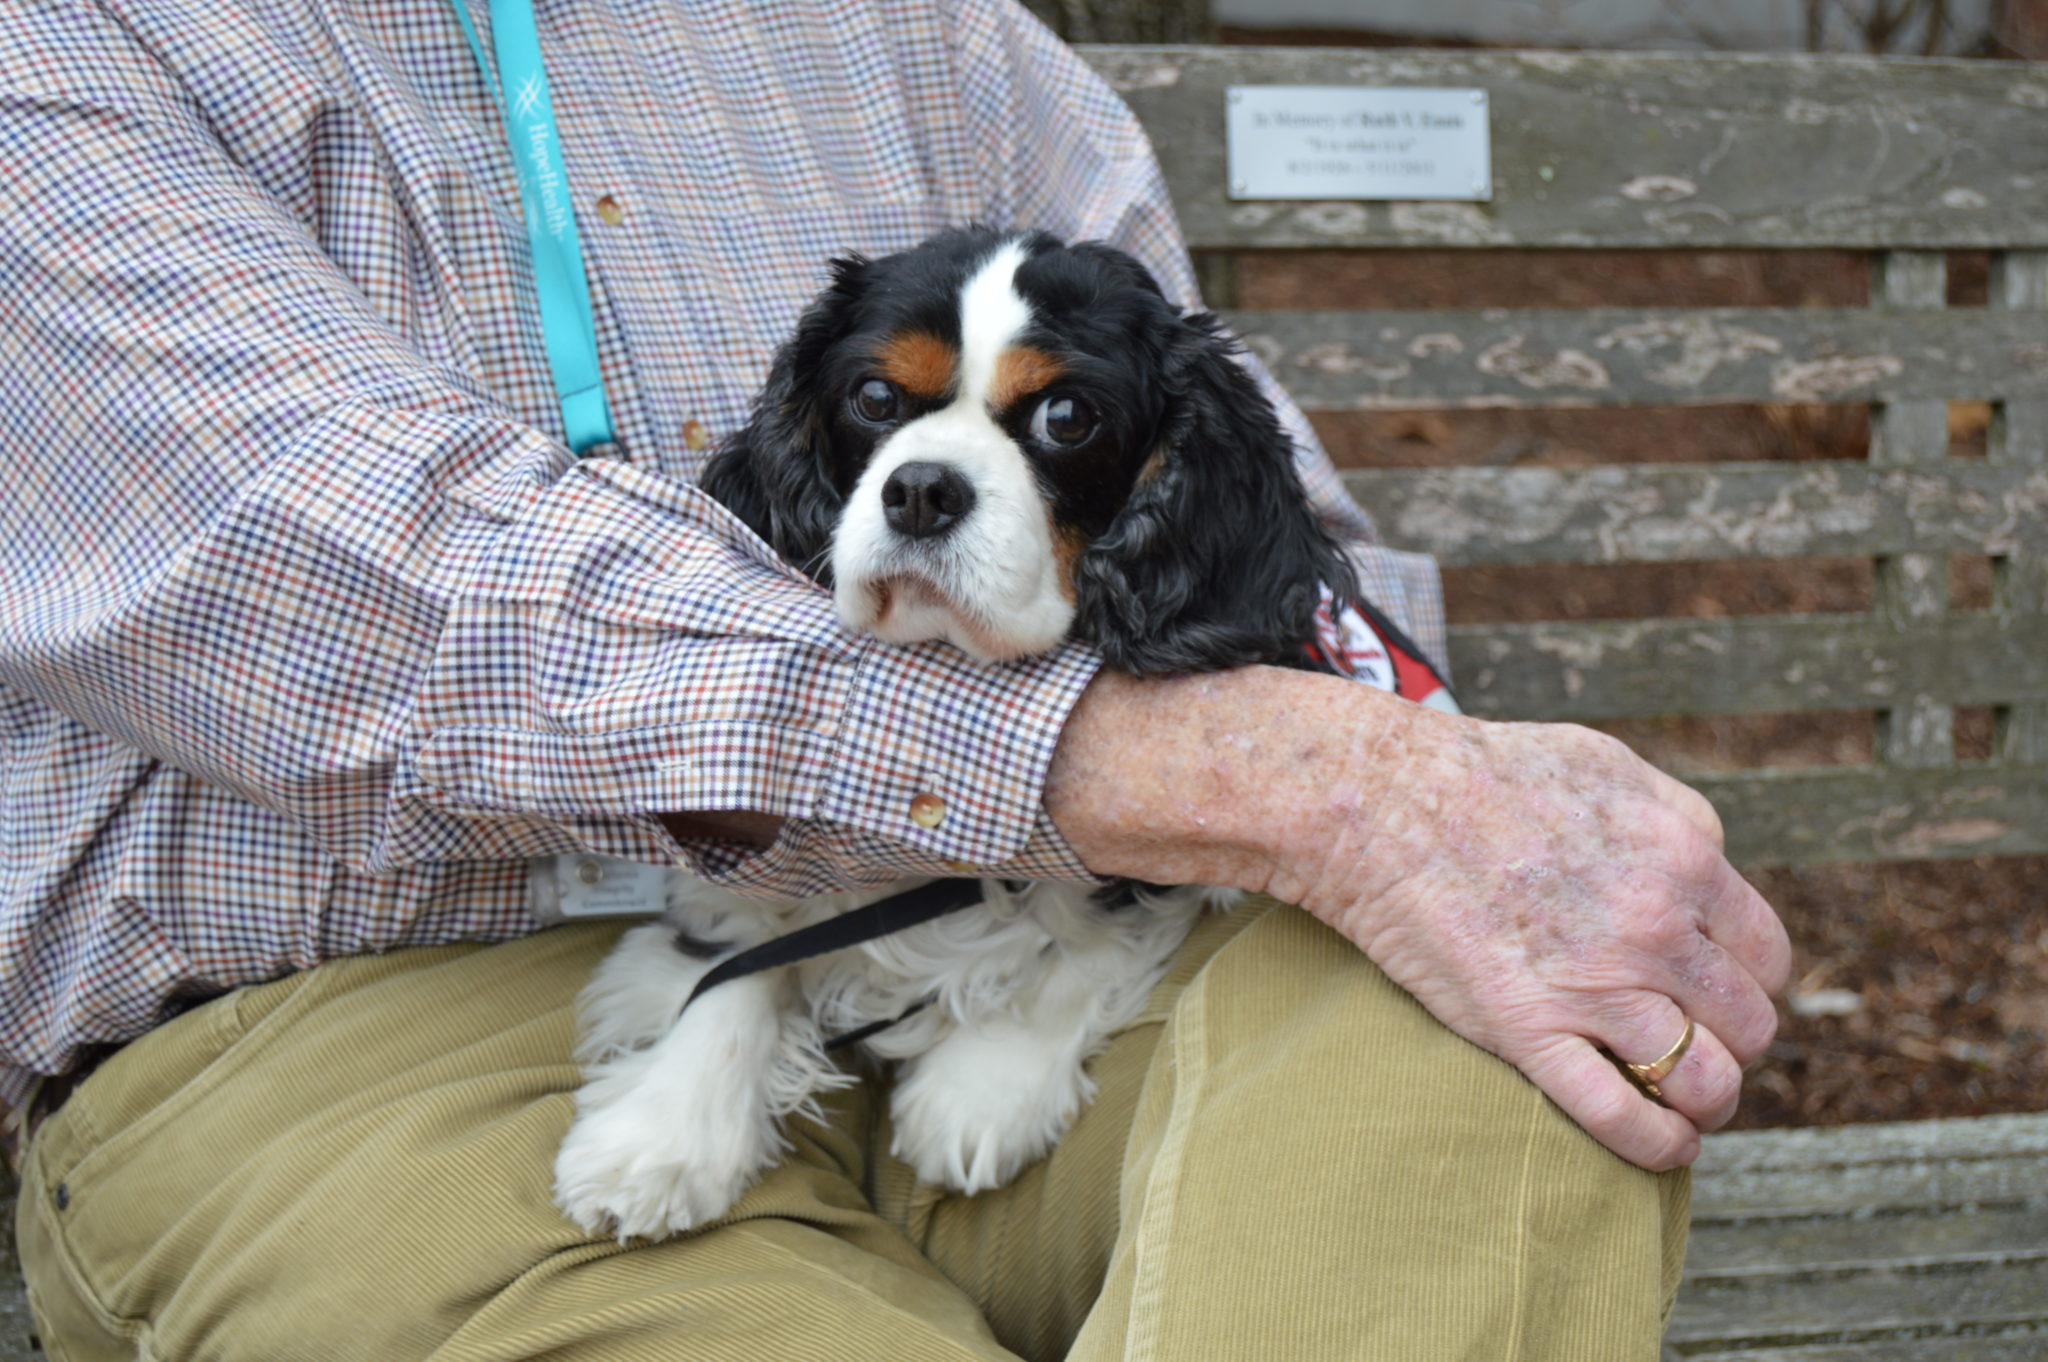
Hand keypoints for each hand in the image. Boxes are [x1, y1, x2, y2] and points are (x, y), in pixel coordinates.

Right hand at [1044, 667, 1791, 1169]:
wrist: (1374, 801)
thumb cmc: (1481, 774)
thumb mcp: (1607, 764)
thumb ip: (1677, 816)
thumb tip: (1709, 863)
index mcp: (1684, 857)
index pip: (1767, 956)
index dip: (1747, 981)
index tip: (1715, 991)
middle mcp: (1655, 927)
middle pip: (1748, 1024)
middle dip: (1731, 1040)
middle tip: (1693, 1040)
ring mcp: (1594, 985)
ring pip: (1706, 1081)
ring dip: (1707, 1099)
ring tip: (1684, 1099)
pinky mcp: (1529, 1031)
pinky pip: (1627, 1118)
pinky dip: (1660, 1146)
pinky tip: (1664, 1144)